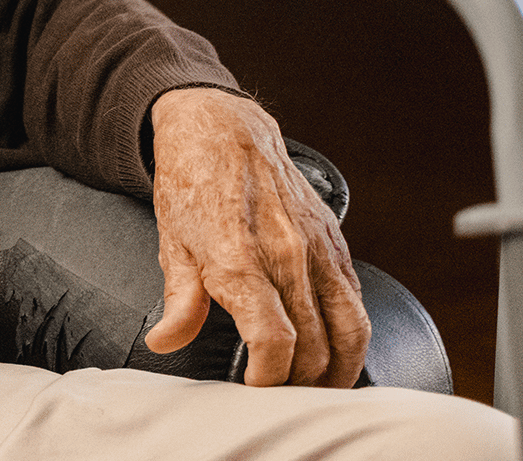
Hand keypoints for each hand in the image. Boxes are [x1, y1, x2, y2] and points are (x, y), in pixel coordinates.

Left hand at [142, 88, 368, 387]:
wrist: (223, 129)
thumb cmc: (192, 183)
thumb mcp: (170, 241)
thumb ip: (178, 301)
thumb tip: (165, 342)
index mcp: (240, 259)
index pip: (274, 340)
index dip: (269, 377)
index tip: (255, 388)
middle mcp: (287, 257)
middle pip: (314, 346)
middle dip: (298, 382)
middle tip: (279, 393)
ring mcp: (318, 250)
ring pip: (350, 332)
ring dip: (337, 370)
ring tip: (315, 386)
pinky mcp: (336, 244)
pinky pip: (357, 303)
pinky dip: (353, 338)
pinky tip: (335, 352)